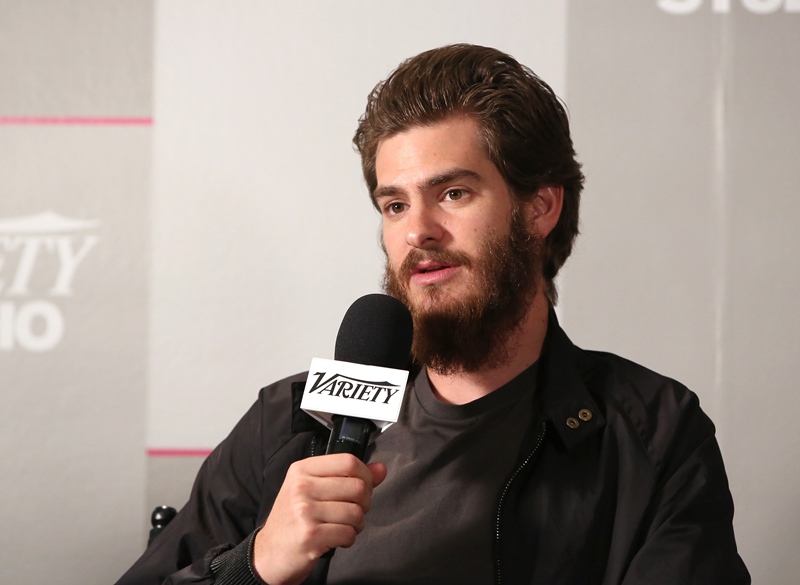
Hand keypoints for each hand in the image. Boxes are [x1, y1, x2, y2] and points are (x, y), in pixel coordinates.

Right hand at [252, 453, 386, 584]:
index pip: (348, 461)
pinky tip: (335, 538)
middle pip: (357, 486)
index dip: (365, 475)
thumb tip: (381, 469)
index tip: (362, 487)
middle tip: (351, 511)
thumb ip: (348, 477)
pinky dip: (348, 539)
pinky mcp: (310, 535)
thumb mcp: (314, 490)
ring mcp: (304, 511)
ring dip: (356, 524)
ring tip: (342, 526)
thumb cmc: (293, 521)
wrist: (268, 554)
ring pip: (356, 512)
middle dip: (364, 503)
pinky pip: (348, 533)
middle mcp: (301, 487)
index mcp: (302, 470)